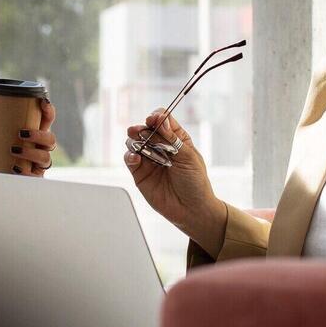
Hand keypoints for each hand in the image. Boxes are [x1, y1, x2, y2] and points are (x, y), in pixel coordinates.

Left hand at [0, 99, 57, 175]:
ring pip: (45, 157)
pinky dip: (26, 173)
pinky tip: (16, 169)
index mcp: (35, 133)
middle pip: (50, 140)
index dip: (49, 111)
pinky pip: (36, 176)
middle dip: (39, 135)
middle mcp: (40, 148)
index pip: (47, 120)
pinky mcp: (34, 177)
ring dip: (31, 153)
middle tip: (21, 133)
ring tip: (14, 150)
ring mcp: (38, 163)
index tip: (42, 101)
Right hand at [124, 109, 226, 252]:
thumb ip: (172, 138)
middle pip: (146, 129)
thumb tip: (160, 118)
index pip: (162, 120)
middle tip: (141, 130)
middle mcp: (161, 147)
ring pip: (135, 142)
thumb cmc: (195, 182)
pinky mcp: (140, 173)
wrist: (191, 209)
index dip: (157, 117)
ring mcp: (149, 160)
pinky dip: (130, 156)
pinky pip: (130, 159)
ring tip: (140, 144)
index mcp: (176, 139)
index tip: (154, 119)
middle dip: (142, 127)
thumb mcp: (188, 157)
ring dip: (135, 140)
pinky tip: (136, 157)